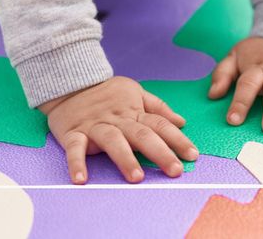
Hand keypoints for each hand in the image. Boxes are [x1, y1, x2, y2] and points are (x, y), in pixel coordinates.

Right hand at [39, 75, 197, 184]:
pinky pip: (75, 149)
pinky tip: (81, 180)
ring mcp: (96, 126)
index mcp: (134, 111)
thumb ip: (158, 107)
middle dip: (161, 153)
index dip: (178, 140)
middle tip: (175, 171)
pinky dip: (76, 163)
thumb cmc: (106, 92)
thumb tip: (181, 121)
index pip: (161, 125)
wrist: (69, 81)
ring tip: (137, 178)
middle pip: (142, 135)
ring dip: (125, 159)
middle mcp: (118, 120)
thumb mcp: (135, 91)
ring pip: (113, 142)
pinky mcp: (73, 133)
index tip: (193, 155)